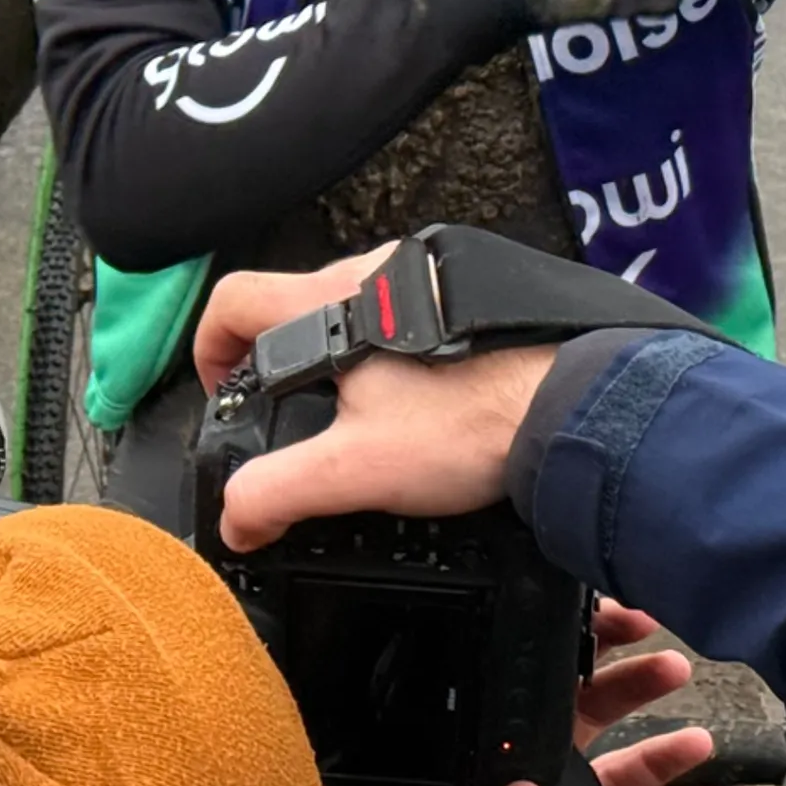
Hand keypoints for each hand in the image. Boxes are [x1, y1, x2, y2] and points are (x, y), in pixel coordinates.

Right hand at [193, 247, 555, 551]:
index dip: (210, 349)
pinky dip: (399, 351)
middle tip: (295, 418)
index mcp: (335, 299)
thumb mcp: (355, 470)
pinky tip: (424, 400)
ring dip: (345, 354)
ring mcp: (431, 272)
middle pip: (294, 301)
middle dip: (281, 360)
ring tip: (365, 415)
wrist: (575, 403)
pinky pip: (411, 311)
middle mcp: (379, 268)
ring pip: (356, 305)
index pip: (236, 298)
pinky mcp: (474, 289)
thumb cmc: (471, 422)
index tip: (226, 395)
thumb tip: (235, 517)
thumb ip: (278, 492)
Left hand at [337, 603, 714, 785]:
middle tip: (647, 624)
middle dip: (598, 657)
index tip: (586, 618)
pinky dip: (647, 771)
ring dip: (630, 703)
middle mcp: (484, 765)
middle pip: (550, 697)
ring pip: (585, 736)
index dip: (543, 646)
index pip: (497, 685)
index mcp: (443, 755)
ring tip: (675, 670)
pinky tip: (687, 749)